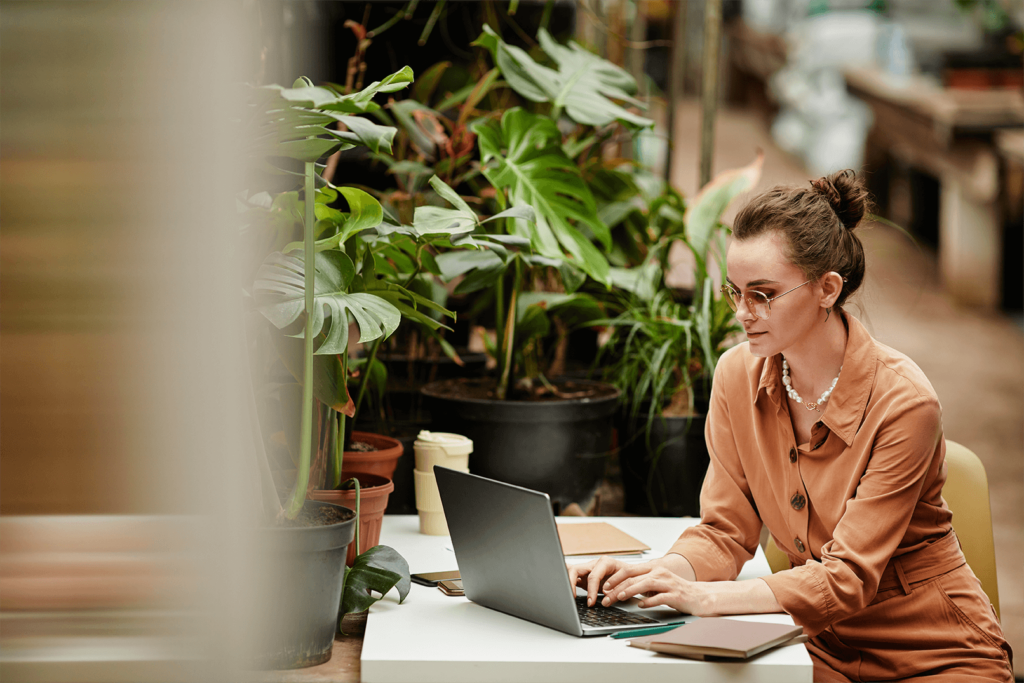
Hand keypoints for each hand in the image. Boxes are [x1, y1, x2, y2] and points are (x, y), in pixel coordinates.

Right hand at [568, 556, 645, 606]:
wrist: (632, 574)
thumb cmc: (630, 576)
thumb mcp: (627, 582)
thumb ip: (617, 588)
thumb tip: (606, 596)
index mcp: (605, 562)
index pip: (593, 576)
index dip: (591, 590)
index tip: (591, 602)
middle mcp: (594, 564)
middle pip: (576, 569)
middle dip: (572, 584)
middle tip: (573, 598)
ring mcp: (588, 569)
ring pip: (572, 571)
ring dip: (568, 582)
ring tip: (566, 594)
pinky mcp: (584, 577)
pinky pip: (573, 577)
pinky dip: (568, 581)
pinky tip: (564, 587)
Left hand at [568, 556, 682, 607]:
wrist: (699, 596)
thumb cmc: (676, 591)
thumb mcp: (657, 584)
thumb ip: (642, 584)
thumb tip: (622, 589)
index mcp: (653, 569)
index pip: (629, 570)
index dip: (615, 578)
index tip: (604, 587)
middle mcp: (659, 573)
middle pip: (634, 578)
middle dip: (617, 588)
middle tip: (606, 598)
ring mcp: (668, 583)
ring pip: (645, 584)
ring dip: (630, 591)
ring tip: (619, 597)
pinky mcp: (676, 595)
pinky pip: (660, 597)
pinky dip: (649, 601)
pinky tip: (641, 605)